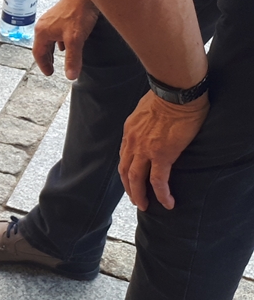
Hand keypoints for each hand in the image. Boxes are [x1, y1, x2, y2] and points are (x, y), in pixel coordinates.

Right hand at [32, 0, 99, 79]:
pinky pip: (54, 32)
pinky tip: (66, 42)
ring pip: (48, 39)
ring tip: (58, 58)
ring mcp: (50, 19)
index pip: (38, 54)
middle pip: (42, 46)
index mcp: (42, 32)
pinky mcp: (58, 15)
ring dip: (52, 50)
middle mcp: (43, 26)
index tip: (50, 73)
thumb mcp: (75, 40)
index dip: (43, 65)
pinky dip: (58, 41)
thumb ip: (73, 59)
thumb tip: (70, 76)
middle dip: (46, 58)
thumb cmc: (78, 13)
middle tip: (52, 68)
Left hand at [119, 91, 208, 210]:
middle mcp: (133, 142)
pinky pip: (159, 181)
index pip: (125, 155)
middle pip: (125, 171)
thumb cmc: (166, 96)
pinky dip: (161, 194)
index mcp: (130, 131)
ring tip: (144, 206)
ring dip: (139, 195)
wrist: (176, 93)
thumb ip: (145, 120)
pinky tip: (167, 203)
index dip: (127, 170)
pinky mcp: (162, 155)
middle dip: (129, 187)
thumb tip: (151, 123)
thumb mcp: (145, 108)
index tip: (131, 179)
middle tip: (135, 199)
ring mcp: (145, 150)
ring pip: (137, 179)